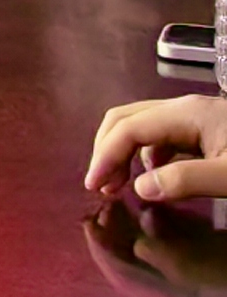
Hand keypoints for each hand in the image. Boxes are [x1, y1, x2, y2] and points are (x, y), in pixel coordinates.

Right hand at [93, 93, 226, 204]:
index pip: (130, 128)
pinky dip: (144, 154)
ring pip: (141, 125)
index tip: (93, 185)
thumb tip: (140, 188)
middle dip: (106, 150)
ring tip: (119, 183)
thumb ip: (187, 180)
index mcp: (187, 114)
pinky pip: (160, 135)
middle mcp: (184, 108)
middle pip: (126, 118)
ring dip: (122, 152)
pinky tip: (151, 173)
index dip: (105, 156)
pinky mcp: (203, 127)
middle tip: (100, 184)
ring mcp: (193, 115)